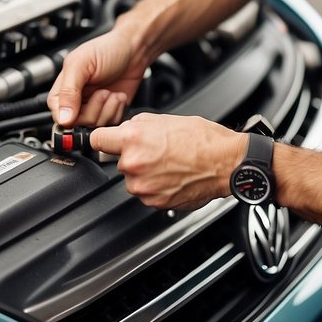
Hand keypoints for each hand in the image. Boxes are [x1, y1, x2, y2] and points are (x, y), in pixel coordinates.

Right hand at [49, 30, 146, 127]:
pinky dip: (117, 112)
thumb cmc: (107, 49)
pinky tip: (118, 97)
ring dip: (107, 109)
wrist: (134, 49)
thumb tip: (62, 117)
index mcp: (63, 90)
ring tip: (111, 92)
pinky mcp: (109, 112)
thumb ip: (68, 91)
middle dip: (94, 109)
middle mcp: (77, 100)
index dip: (71, 116)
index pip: (58, 115)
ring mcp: (93, 107)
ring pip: (94, 126)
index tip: (83, 106)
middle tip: (103, 92)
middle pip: (78, 124)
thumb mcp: (81, 64)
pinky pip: (110, 124)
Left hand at [89, 113, 247, 210]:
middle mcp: (134, 165)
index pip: (96, 140)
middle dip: (132, 156)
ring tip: (168, 163)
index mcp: (133, 139)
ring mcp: (143, 186)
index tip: (105, 141)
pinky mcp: (154, 202)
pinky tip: (172, 175)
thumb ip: (137, 125)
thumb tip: (123, 130)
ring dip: (144, 173)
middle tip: (156, 150)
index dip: (103, 139)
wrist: (225, 162)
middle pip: (118, 161)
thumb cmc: (202, 139)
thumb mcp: (165, 119)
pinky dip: (155, 186)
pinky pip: (146, 193)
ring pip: (132, 179)